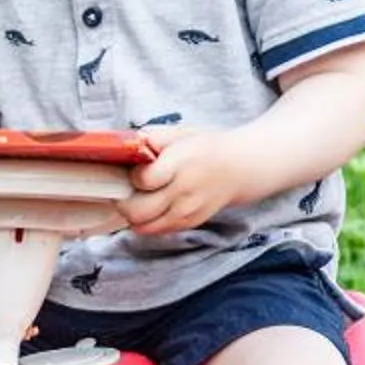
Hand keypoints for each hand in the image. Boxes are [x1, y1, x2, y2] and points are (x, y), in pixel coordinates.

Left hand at [123, 126, 249, 235]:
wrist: (240, 169)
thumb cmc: (207, 148)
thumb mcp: (182, 133)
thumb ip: (153, 137)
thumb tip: (128, 145)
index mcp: (181, 165)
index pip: (142, 180)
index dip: (132, 175)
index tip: (136, 170)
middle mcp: (183, 192)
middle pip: (137, 211)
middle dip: (124, 201)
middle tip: (127, 190)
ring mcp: (187, 212)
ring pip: (144, 227)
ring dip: (134, 215)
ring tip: (137, 200)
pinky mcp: (189, 224)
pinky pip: (157, 231)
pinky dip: (148, 222)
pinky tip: (152, 207)